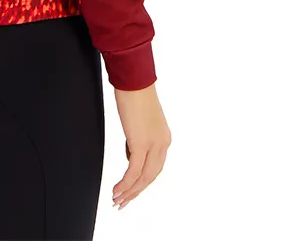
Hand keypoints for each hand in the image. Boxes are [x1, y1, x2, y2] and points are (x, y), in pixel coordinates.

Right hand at [111, 81, 170, 209]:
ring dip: (129, 192)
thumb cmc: (134, 92)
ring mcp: (153, 145)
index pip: (155, 168)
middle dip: (136, 192)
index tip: (130, 190)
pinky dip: (125, 184)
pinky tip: (116, 190)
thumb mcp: (140, 119)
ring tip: (117, 200)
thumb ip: (139, 135)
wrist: (134, 79)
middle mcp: (162, 144)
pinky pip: (133, 171)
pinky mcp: (141, 143)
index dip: (143, 182)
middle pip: (151, 177)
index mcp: (164, 138)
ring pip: (143, 178)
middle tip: (122, 202)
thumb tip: (131, 147)